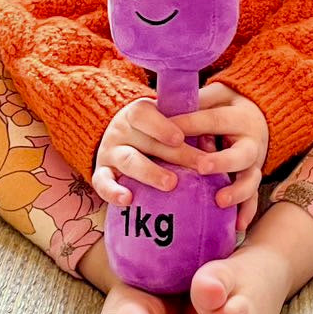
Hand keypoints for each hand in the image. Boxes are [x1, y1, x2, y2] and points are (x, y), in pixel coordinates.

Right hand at [92, 96, 207, 205]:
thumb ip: (185, 127)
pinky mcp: (100, 174)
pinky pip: (102, 183)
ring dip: (150, 172)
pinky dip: (113, 192)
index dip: (162, 126)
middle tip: (199, 165)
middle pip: (146, 142)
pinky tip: (128, 200)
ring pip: (128, 161)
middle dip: (175, 155)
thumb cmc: (153, 131)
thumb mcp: (165, 121)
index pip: (144, 114)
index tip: (180, 138)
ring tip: (171, 183)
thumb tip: (213, 143)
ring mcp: (109, 152)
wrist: (118, 139)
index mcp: (136, 113)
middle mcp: (120, 131)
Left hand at [171, 82, 268, 230]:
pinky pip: (254, 198)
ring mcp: (255, 163)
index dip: (192, 124)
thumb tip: (164, 104)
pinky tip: (237, 226)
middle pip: (241, 153)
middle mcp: (251, 141)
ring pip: (251, 178)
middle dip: (222, 161)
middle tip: (202, 168)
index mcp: (240, 117)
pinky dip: (247, 212)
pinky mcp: (253, 179)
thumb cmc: (227, 106)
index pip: (215, 120)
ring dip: (237, 191)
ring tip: (220, 201)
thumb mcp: (217, 96)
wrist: (260, 116)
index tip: (168, 130)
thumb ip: (196, 101)